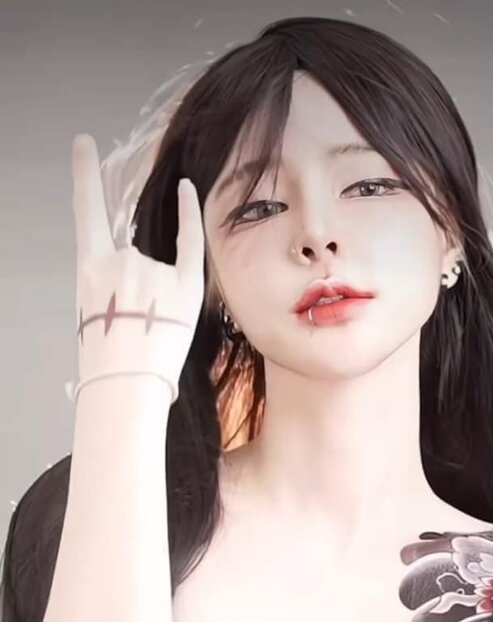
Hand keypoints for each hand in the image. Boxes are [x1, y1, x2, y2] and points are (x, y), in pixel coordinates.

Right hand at [72, 133, 204, 400]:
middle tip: (132, 329)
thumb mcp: (90, 315)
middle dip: (135, 291)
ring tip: (152, 333)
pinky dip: (188, 215)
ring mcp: (152, 270)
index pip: (87, 211)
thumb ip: (107, 283)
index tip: (85, 143)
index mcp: (89, 269)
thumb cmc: (107, 362)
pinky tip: (187, 189)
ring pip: (158, 270)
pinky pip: (189, 241)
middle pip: (132, 259)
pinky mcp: (184, 284)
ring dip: (158, 297)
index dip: (85, 174)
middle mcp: (120, 260)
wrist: (127, 388)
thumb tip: (131, 272)